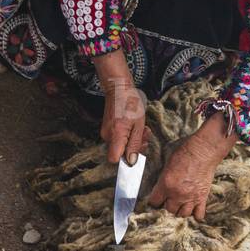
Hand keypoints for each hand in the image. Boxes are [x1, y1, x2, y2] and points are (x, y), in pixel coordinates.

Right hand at [95, 50, 149, 164]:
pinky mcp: (107, 128)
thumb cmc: (131, 103)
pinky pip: (118, 138)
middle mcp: (107, 136)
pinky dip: (127, 135)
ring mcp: (105, 132)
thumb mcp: (139, 124)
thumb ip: (135, 144)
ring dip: (132, 140)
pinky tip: (133, 126)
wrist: (119, 88)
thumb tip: (131, 162)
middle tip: (144, 135)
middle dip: (134, 148)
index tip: (135, 154)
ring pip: (120, 145)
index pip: (114, 159)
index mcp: (116, 135)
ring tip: (140, 128)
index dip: (124, 160)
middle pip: (119, 153)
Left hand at [149, 113, 236, 219]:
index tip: (157, 198)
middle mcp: (177, 193)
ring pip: (182, 214)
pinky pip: (198, 215)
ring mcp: (191, 197)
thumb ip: (162, 177)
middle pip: (169, 210)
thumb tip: (157, 185)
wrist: (205, 149)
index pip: (154, 202)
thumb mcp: (167, 162)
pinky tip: (193, 206)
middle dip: (168, 205)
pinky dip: (195, 213)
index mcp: (166, 184)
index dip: (154, 200)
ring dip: (180, 209)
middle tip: (170, 198)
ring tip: (181, 202)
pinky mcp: (203, 197)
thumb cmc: (185, 151)